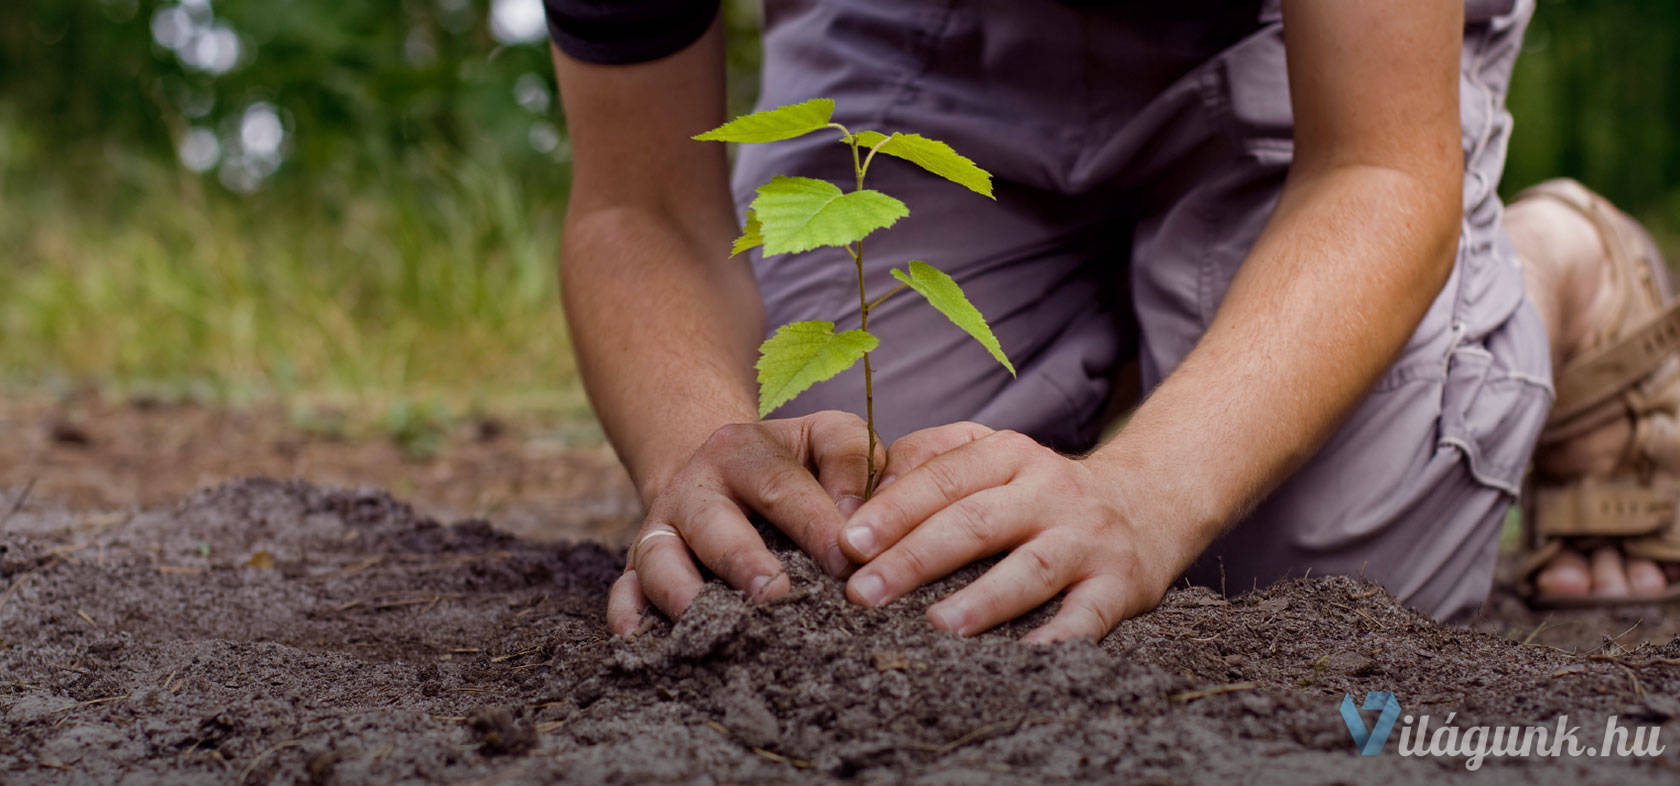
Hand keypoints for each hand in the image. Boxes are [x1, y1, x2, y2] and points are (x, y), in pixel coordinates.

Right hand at [607, 410, 882, 635]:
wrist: (720, 469)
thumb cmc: (793, 463)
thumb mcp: (825, 437)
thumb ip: (851, 463)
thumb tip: (858, 524)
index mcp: (742, 450)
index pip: (780, 485)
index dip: (813, 523)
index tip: (847, 562)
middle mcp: (694, 487)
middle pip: (713, 524)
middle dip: (744, 562)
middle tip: (778, 595)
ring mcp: (660, 528)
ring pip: (659, 559)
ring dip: (685, 594)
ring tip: (720, 627)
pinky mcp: (637, 565)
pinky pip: (623, 590)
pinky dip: (627, 615)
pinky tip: (642, 642)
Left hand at [837, 422, 1188, 642]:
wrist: (1150, 502)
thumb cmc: (1041, 491)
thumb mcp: (994, 456)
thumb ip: (931, 462)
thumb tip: (861, 495)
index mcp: (1010, 455)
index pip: (944, 478)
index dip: (893, 510)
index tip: (849, 543)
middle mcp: (1050, 490)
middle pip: (976, 521)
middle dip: (915, 558)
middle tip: (864, 594)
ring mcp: (1087, 539)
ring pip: (1031, 568)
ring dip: (982, 599)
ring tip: (936, 626)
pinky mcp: (1121, 585)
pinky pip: (1088, 617)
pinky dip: (1057, 639)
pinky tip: (1022, 660)